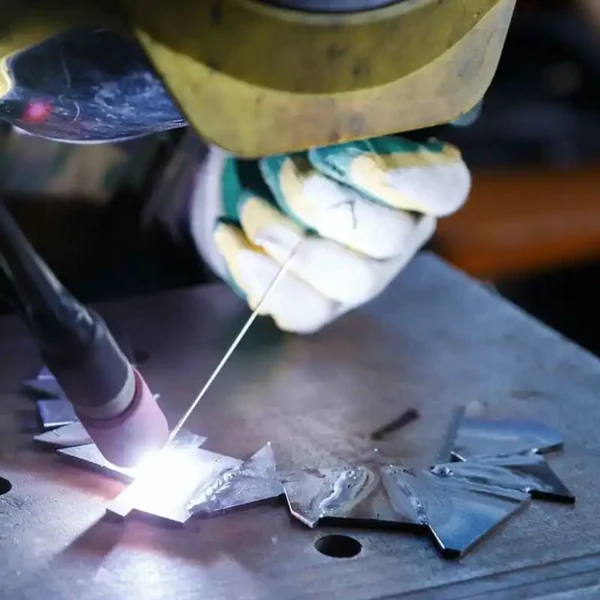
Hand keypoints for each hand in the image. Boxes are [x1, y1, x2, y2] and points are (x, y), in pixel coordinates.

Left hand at [189, 136, 470, 333]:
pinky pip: (304, 312)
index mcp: (416, 187)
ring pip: (352, 282)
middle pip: (391, 240)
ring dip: (293, 244)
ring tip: (249, 206)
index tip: (348, 155)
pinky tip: (229, 235)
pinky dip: (261, 276)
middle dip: (329, 206)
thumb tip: (378, 112)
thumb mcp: (321, 113)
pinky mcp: (322, 306)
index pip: (444, 189)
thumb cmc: (293, 138)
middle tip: (281, 171)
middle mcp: (398, 240)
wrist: (248, 179)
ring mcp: (362, 279)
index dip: (407, 177)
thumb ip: (352, 112)